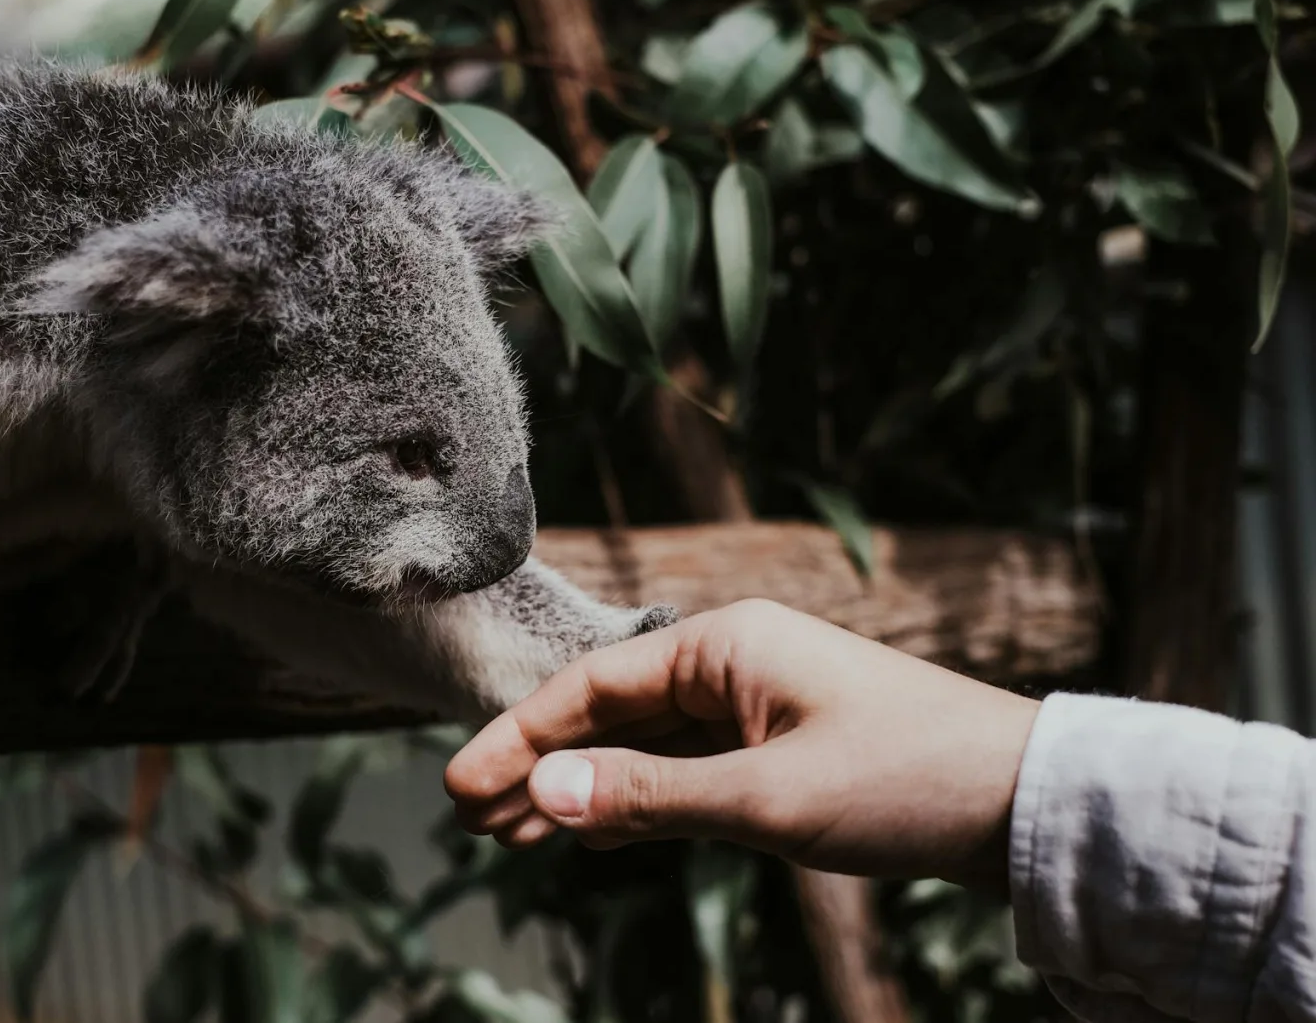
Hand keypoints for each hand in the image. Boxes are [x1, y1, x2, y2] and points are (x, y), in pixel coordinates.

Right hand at [444, 599, 1041, 890]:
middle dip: (538, 765)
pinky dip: (634, 801)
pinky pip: (684, 771)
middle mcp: (732, 663)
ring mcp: (754, 706)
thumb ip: (649, 795)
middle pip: (608, 713)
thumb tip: (542, 791)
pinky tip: (591, 832)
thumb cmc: (905, 779)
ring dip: (579, 789)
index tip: (457, 786)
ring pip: (642, 746)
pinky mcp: (777, 748)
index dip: (519, 737)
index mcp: (725, 644)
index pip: (592, 687)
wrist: (1023, 800)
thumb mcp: (766, 798)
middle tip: (467, 818)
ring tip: (508, 835)